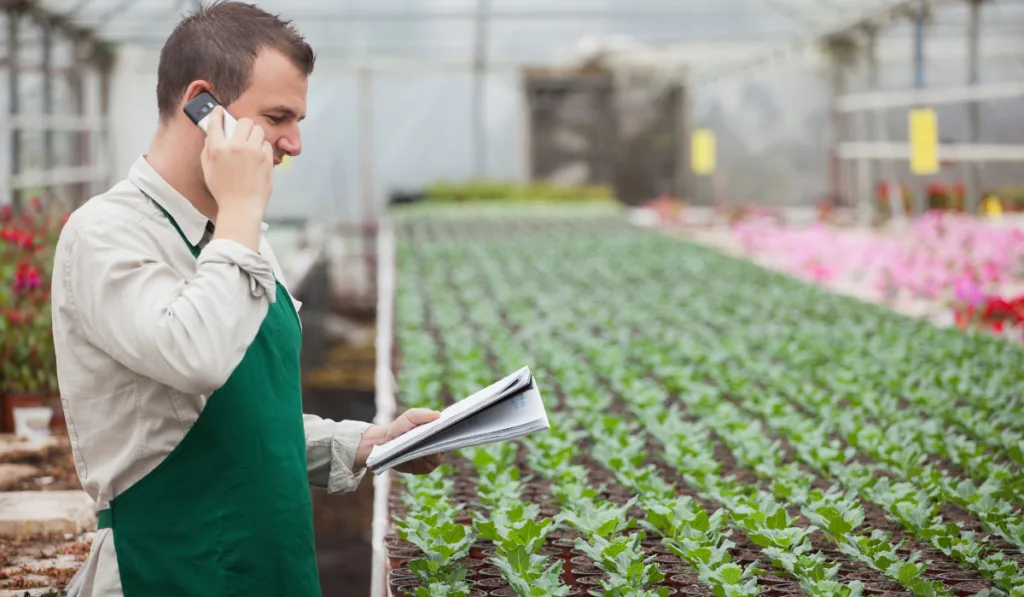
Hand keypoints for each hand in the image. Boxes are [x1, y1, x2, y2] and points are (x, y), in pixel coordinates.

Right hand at [202, 107, 273, 250]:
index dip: (217, 114)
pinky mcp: (266, 158)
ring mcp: (253, 152)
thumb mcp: (208, 170)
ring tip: (250, 146)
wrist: (241, 207)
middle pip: (243, 121)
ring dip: (254, 135)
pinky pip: (266, 144)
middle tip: (241, 133)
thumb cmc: (224, 191)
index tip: (219, 111)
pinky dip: (262, 148)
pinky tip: (257, 158)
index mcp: (218, 149)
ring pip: (258, 130)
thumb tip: (211, 136)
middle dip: (242, 125)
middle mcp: (235, 147)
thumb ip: (208, 150)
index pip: (216, 122)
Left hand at [355, 408, 443, 474]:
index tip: (448, 427)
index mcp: (439, 433)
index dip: (450, 431)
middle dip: (439, 443)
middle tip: (432, 437)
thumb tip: (438, 415)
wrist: (385, 443)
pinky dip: (420, 461)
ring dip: (428, 453)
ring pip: (435, 458)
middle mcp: (439, 448)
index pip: (450, 433)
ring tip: (421, 446)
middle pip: (444, 447)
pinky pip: (426, 466)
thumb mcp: (409, 417)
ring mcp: (432, 460)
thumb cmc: (401, 427)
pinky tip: (414, 456)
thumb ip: (422, 414)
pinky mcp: (423, 469)